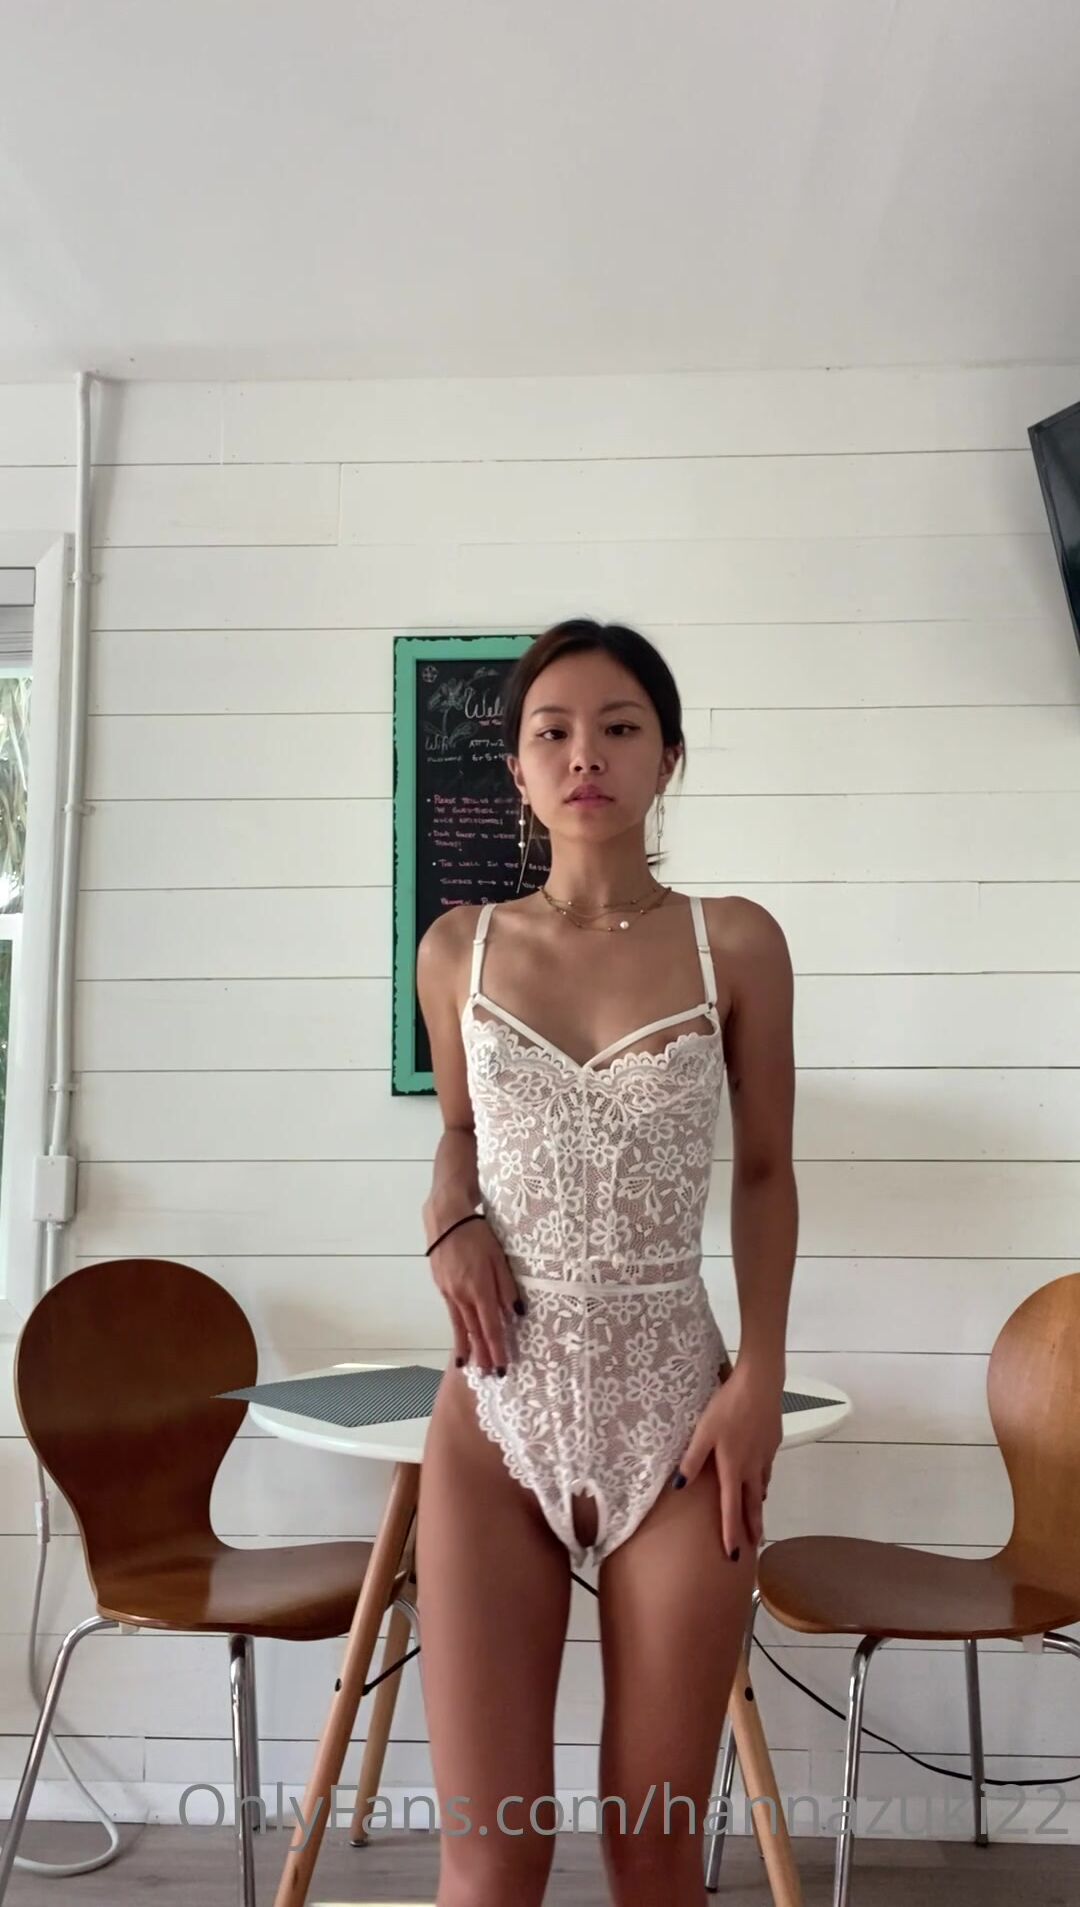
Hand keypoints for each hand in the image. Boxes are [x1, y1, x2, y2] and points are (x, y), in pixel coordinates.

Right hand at [426, 1214, 523, 1375]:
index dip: (497, 1349)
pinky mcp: (442, 1287)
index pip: (491, 1327)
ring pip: (460, 1327)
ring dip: (466, 1349)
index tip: (503, 1366)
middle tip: (488, 1377)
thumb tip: (516, 1313)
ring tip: (469, 1367)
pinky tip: (460, 1340)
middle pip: (474, 1332)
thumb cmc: (478, 1234)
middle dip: (482, 1356)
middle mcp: (462, 1296)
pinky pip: (452, 1315)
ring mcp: (449, 1293)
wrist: (446, 1219)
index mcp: (479, 1289)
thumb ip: (506, 1287)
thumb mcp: (498, 1257)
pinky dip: (457, 1331)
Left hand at [673, 1361, 782, 1556]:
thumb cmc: (727, 1408)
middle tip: (755, 1545)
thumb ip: (691, 1459)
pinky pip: (767, 1470)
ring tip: (757, 1515)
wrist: (760, 1385)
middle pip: (753, 1505)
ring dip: (758, 1505)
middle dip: (753, 1527)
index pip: (731, 1509)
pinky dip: (763, 1481)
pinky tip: (760, 1478)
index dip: (731, 1534)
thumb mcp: (703, 1432)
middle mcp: (752, 1468)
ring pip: (762, 1487)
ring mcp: (766, 1456)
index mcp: (733, 1469)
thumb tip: (679, 1486)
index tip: (733, 1556)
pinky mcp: (773, 1442)